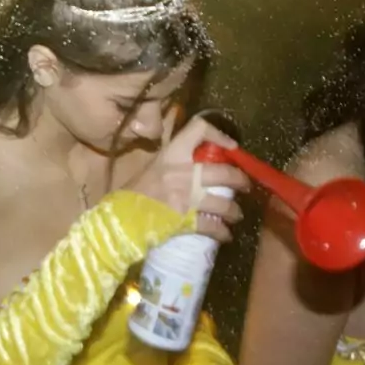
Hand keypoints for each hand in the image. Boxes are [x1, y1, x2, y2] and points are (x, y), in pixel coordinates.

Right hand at [127, 117, 249, 241]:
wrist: (120, 217)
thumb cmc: (132, 192)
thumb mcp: (151, 168)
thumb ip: (171, 164)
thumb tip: (192, 163)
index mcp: (171, 154)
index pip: (198, 130)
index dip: (219, 134)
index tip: (231, 147)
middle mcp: (182, 173)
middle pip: (222, 172)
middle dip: (239, 180)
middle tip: (244, 185)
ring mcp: (185, 198)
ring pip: (223, 203)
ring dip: (234, 211)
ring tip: (236, 215)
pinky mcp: (185, 221)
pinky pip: (212, 227)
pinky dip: (222, 232)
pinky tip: (225, 235)